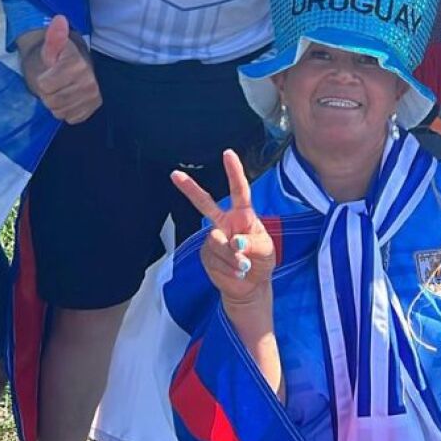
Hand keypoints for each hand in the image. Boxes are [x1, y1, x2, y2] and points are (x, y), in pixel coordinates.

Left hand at [20, 15, 100, 123]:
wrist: (72, 68)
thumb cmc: (56, 59)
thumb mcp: (49, 48)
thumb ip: (54, 36)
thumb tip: (59, 19)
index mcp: (78, 64)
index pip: (44, 86)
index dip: (42, 80)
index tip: (49, 71)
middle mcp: (90, 81)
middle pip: (51, 101)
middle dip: (48, 94)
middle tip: (54, 83)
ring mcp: (93, 96)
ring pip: (60, 112)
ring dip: (56, 104)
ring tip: (60, 90)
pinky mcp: (93, 108)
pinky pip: (70, 118)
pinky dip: (66, 111)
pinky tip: (69, 99)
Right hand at [172, 149, 276, 307]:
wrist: (251, 287)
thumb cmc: (261, 261)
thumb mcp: (266, 249)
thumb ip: (253, 243)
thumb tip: (235, 241)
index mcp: (242, 215)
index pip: (239, 190)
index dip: (234, 172)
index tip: (228, 154)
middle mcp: (225, 223)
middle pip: (205, 203)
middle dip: (190, 189)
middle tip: (174, 175)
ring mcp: (213, 239)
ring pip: (216, 241)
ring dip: (232, 256)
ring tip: (244, 267)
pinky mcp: (206, 255)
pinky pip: (214, 259)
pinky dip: (228, 267)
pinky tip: (236, 273)